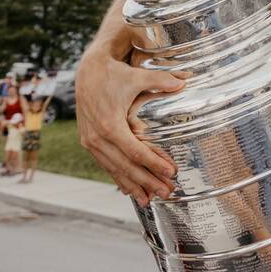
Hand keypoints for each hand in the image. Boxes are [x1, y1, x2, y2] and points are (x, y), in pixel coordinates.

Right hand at [75, 47, 184, 205]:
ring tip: (150, 200)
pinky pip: (105, 164)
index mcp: (109, 124)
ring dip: (133, 185)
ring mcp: (90, 142)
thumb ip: (160, 81)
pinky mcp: (88, 142)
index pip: (135, 151)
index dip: (154, 164)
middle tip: (167, 192)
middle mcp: (97, 137)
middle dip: (147, 181)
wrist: (86, 71)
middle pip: (126, 166)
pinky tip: (129, 191)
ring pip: (114, 169)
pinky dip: (118, 178)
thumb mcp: (137, 76)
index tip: (171, 172)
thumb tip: (183, 82)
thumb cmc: (113, 74)